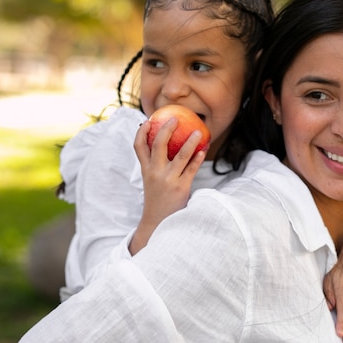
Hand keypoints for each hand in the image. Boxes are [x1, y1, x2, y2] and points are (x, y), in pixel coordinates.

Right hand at [129, 118, 205, 254]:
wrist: (159, 222)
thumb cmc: (158, 198)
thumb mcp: (151, 181)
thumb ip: (155, 165)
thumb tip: (166, 146)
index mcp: (146, 170)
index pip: (138, 147)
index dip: (141, 132)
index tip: (148, 121)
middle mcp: (155, 173)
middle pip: (158, 145)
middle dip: (166, 129)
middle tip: (175, 119)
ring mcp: (168, 180)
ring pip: (179, 156)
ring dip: (190, 142)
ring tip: (198, 131)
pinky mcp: (181, 187)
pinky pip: (192, 169)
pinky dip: (198, 158)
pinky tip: (204, 150)